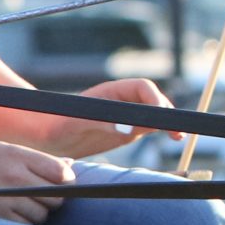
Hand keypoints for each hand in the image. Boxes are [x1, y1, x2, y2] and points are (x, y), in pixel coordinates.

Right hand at [0, 141, 74, 223]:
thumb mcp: (6, 150)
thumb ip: (38, 159)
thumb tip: (71, 167)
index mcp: (19, 156)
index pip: (61, 173)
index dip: (66, 181)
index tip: (60, 183)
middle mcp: (14, 177)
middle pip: (56, 197)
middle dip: (53, 198)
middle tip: (40, 195)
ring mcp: (5, 198)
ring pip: (42, 214)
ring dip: (38, 212)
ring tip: (23, 203)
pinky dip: (24, 221)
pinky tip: (13, 212)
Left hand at [22, 78, 173, 158]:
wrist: (46, 137)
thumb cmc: (57, 124)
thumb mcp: (77, 123)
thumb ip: (102, 122)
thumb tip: (128, 129)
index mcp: (111, 93)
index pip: (142, 88)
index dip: (155, 99)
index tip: (161, 116)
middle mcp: (122, 102)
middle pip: (154, 100)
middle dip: (166, 111)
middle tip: (175, 129)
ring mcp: (126, 116)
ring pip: (155, 114)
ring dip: (169, 121)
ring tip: (178, 134)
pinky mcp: (127, 131)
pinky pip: (151, 127)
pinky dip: (164, 130)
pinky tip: (174, 137)